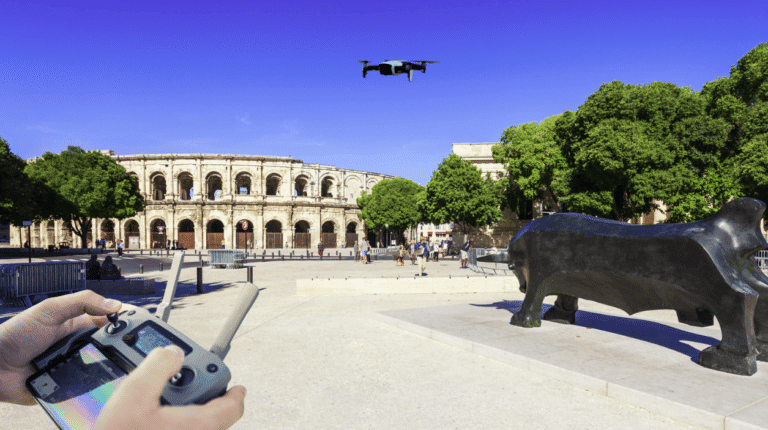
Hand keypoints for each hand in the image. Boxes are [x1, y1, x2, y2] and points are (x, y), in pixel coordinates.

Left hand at [0, 290, 124, 404]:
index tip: (137, 322)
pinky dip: (90, 384)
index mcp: (77, 324)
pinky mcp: (68, 385)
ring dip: (104, 364)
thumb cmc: (15, 335)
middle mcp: (78, 344)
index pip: (108, 321)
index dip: (123, 321)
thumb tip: (115, 304)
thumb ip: (82, 302)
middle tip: (122, 344)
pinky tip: (91, 380)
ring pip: (102, 366)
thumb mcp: (50, 310)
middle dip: (116, 344)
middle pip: (109, 344)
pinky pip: (87, 386)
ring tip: (103, 361)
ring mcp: (73, 364)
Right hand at [93, 345, 245, 429]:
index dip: (235, 393)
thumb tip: (174, 353)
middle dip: (200, 394)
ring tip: (157, 399)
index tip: (237, 386)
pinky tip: (148, 415)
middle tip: (182, 382)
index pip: (233, 408)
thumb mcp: (135, 392)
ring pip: (193, 424)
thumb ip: (159, 365)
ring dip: (183, 408)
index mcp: (199, 425)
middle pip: (211, 413)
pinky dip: (170, 421)